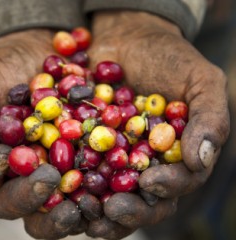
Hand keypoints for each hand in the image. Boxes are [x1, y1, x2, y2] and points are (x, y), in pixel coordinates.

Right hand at [0, 29, 81, 238]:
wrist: (46, 57)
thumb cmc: (8, 68)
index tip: (1, 157)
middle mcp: (10, 173)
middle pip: (9, 203)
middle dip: (25, 197)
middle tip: (47, 181)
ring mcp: (44, 175)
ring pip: (45, 211)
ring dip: (60, 216)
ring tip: (78, 207)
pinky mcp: (76, 172)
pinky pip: (81, 194)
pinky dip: (93, 199)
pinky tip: (107, 197)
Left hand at [86, 11, 229, 237]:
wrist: (128, 38)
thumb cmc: (169, 58)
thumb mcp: (199, 81)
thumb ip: (210, 118)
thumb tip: (200, 161)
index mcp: (173, 157)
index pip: (175, 184)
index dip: (165, 188)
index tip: (150, 183)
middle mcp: (143, 164)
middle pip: (139, 199)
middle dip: (127, 209)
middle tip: (111, 210)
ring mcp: (112, 158)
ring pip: (105, 193)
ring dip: (93, 207)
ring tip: (82, 210)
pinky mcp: (84, 146)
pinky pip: (75, 167)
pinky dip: (66, 178)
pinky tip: (56, 185)